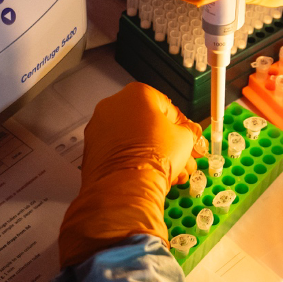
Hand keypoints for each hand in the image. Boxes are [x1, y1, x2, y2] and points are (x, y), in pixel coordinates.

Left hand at [58, 83, 204, 266]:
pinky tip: (154, 177)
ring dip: (156, 155)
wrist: (125, 188)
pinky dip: (136, 162)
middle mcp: (113, 106)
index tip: (190, 139)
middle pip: (150, 124)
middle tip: (183, 157)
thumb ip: (189, 131)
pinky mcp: (92, 152)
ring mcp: (99, 129)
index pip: (169, 107)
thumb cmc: (153, 157)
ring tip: (173, 173)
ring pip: (135, 140)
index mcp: (137, 94)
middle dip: (170, 144)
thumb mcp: (186, 138)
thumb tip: (190, 132)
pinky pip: (120, 153)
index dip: (184, 127)